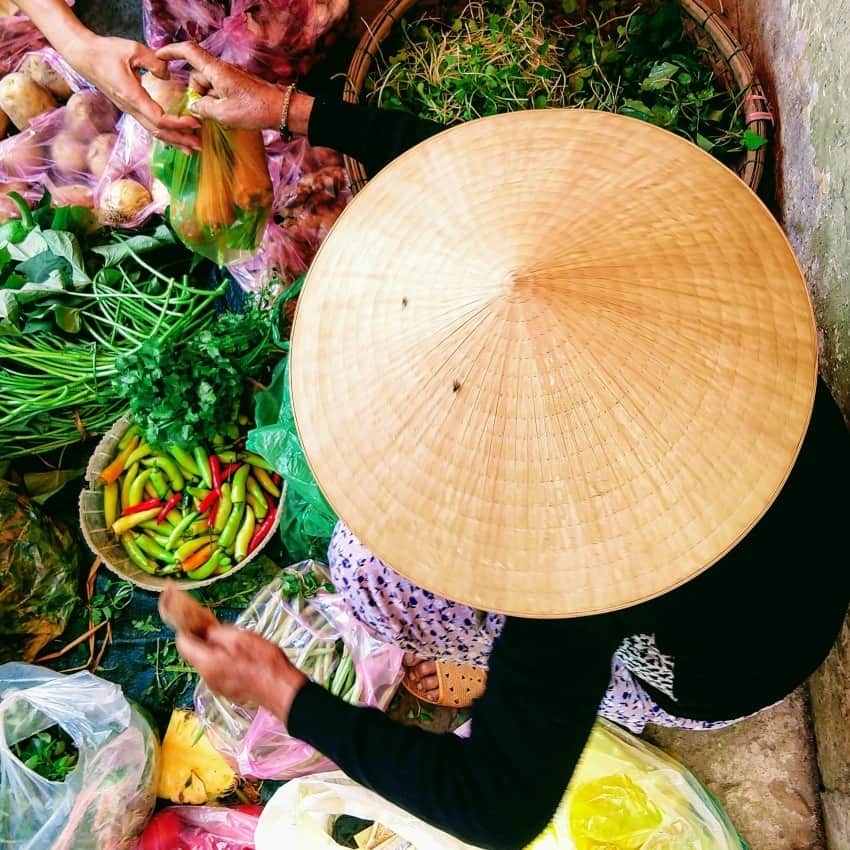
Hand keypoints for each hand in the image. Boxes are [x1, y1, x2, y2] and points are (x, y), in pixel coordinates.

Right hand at [64, 33, 199, 148]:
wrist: (83, 56)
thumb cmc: (105, 51)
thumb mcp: (133, 49)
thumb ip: (154, 62)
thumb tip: (167, 74)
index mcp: (133, 96)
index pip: (159, 118)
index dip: (178, 123)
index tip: (194, 121)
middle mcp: (131, 108)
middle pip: (159, 131)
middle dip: (180, 139)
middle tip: (199, 145)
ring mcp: (130, 110)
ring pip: (154, 131)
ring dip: (174, 141)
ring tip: (191, 148)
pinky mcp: (130, 108)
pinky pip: (149, 125)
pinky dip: (165, 133)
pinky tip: (175, 138)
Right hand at [156, 42, 290, 130]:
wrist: (282, 110)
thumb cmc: (255, 110)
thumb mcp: (223, 113)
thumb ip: (203, 109)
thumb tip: (194, 107)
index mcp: (215, 70)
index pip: (188, 52)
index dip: (171, 51)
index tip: (159, 57)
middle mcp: (222, 70)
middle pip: (198, 77)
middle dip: (198, 95)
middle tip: (208, 113)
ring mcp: (231, 79)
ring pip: (209, 89)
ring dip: (211, 104)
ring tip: (224, 118)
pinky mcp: (238, 88)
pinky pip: (221, 94)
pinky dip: (220, 106)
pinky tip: (231, 118)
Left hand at [176, 622, 306, 722]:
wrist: (281, 689)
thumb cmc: (263, 661)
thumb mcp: (241, 637)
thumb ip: (218, 633)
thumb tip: (206, 632)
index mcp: (206, 663)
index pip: (182, 643)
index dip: (187, 628)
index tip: (198, 620)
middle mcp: (206, 677)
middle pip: (195, 654)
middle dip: (203, 640)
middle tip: (221, 629)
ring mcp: (217, 686)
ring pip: (207, 662)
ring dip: (216, 650)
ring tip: (236, 643)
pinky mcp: (227, 691)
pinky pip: (218, 672)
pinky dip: (224, 662)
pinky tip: (242, 658)